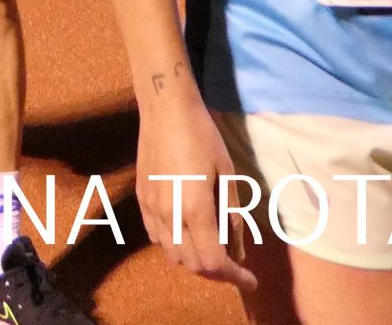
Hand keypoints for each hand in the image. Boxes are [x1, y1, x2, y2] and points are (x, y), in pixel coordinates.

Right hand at [136, 90, 256, 291]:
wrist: (166, 110)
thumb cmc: (204, 136)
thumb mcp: (228, 175)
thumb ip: (232, 217)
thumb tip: (238, 252)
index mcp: (195, 210)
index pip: (213, 262)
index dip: (234, 277)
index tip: (250, 280)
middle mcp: (169, 216)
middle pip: (192, 264)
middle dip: (217, 272)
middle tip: (236, 265)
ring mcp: (151, 209)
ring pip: (172, 254)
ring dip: (194, 261)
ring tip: (213, 250)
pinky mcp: (141, 200)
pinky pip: (156, 237)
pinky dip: (174, 246)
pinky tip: (187, 234)